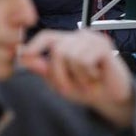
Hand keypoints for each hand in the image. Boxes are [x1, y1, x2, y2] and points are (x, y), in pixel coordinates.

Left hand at [20, 29, 135, 127]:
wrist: (111, 98)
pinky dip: (87, 74)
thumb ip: (44, 69)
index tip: (23, 55)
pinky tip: (96, 76)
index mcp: (68, 42)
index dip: (34, 45)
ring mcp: (93, 39)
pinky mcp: (104, 46)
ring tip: (86, 80)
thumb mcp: (60, 82)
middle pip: (57, 49)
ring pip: (70, 55)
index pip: (47, 36)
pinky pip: (83, 60)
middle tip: (70, 86)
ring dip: (76, 76)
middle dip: (60, 73)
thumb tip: (24, 58)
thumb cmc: (87, 88)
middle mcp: (80, 37)